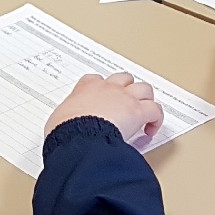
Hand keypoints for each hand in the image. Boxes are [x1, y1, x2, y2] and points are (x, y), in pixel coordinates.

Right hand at [46, 72, 163, 144]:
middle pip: (124, 79)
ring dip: (145, 99)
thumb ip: (66, 118)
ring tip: (144, 111)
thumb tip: (63, 130)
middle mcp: (108, 88)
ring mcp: (125, 98)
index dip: (102, 89)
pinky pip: (155, 111)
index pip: (95, 80)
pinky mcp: (138, 112)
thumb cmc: (66, 129)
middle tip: (126, 102)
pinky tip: (151, 129)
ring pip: (144, 89)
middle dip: (127, 89)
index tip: (102, 100)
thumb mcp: (59, 119)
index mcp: (86, 87)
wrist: (78, 136)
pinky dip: (156, 119)